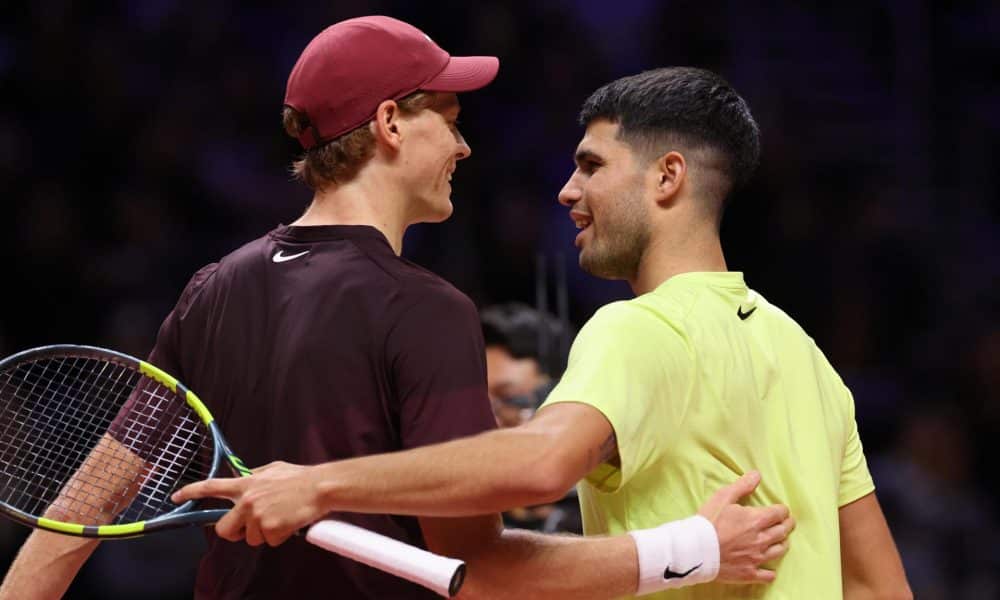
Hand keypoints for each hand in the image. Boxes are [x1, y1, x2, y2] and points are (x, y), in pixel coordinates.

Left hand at [171, 461, 327, 546]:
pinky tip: (289, 522)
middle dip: (234, 532)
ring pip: (251, 538)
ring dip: (265, 532)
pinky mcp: (271, 529)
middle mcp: (247, 500)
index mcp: (246, 484)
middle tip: (250, 527)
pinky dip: (280, 536)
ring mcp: (258, 516)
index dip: (190, 491)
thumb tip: (246, 479)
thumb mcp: (273, 469)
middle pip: (223, 529)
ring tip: (282, 516)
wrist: (321, 487)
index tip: (175, 497)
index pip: (211, 486)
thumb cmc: (300, 478)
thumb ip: (255, 476)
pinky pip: (270, 542)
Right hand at [697, 471, 793, 583]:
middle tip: (786, 523)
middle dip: (787, 525)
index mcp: (757, 520)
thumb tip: (757, 475)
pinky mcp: (749, 573)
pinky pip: (768, 575)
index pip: (780, 513)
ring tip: (781, 541)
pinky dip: (771, 572)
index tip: (781, 510)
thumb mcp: (723, 497)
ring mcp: (756, 558)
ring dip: (782, 544)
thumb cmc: (708, 521)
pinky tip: (770, 570)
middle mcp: (761, 539)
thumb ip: (742, 486)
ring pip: (779, 551)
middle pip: (783, 531)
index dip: (783, 510)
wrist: (696, 549)